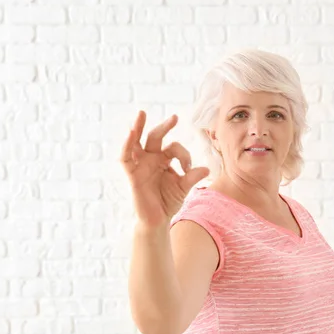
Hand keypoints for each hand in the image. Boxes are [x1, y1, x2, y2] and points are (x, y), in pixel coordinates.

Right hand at [120, 111, 209, 226]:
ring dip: (138, 128)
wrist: (157, 220)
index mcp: (164, 159)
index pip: (173, 148)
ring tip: (141, 114)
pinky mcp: (132, 174)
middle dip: (164, 126)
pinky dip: (127, 145)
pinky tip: (131, 134)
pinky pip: (126, 158)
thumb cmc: (168, 201)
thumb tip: (207, 169)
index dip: (183, 155)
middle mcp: (151, 159)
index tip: (189, 168)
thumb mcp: (183, 188)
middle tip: (175, 117)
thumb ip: (192, 178)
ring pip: (137, 142)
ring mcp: (140, 165)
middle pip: (155, 137)